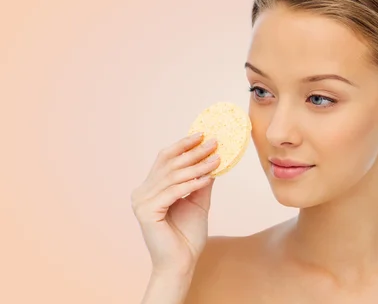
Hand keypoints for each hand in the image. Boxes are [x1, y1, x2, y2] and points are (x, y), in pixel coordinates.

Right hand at [131, 132, 219, 276]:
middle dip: (194, 152)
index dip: (183, 145)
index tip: (203, 134)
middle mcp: (142, 192)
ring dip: (197, 166)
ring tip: (216, 159)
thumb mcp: (197, 201)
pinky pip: (173, 192)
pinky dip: (192, 184)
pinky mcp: (146, 212)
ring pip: (173, 176)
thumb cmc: (187, 235)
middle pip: (170, 164)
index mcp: (150, 188)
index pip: (165, 159)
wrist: (181, 263)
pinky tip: (208, 178)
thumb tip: (212, 157)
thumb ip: (200, 180)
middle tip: (214, 142)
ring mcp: (141, 202)